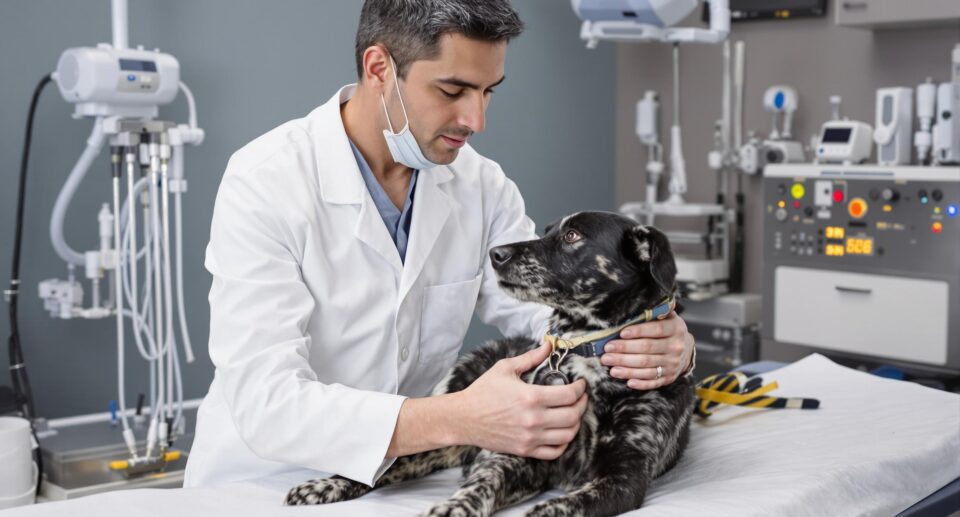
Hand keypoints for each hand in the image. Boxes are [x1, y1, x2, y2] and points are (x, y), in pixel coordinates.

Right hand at [452, 342, 587, 459]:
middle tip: (581, 397)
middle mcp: (534, 419)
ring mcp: (530, 437)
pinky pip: (554, 451)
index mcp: (531, 397)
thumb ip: (531, 357)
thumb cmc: (483, 391)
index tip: (581, 384)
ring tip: (574, 413)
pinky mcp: (525, 450)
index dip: (581, 388)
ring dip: (576, 423)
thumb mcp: (505, 368)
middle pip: (573, 416)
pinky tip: (562, 432)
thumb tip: (549, 345)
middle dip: (582, 404)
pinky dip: (564, 443)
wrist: (463, 418)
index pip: (569, 395)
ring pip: (568, 435)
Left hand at [600, 311, 693, 389]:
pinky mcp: (668, 378)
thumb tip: (655, 293)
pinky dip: (640, 383)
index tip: (621, 333)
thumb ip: (660, 308)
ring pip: (647, 367)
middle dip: (624, 350)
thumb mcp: (669, 317)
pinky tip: (626, 381)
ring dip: (626, 367)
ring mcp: (672, 364)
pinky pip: (653, 382)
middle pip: (647, 350)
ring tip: (609, 366)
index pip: (655, 330)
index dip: (638, 332)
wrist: (686, 350)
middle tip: (607, 350)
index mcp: (675, 330)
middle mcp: (675, 348)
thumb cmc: (669, 330)